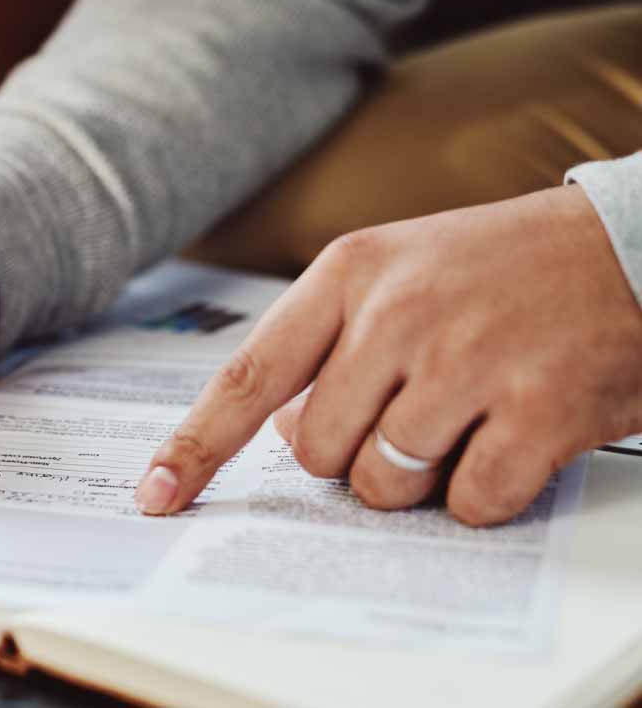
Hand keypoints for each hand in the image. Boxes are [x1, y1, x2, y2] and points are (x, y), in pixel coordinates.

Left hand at [139, 185, 641, 525]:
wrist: (633, 247)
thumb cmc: (503, 267)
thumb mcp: (399, 272)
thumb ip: (328, 345)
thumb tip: (276, 430)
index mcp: (350, 273)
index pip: (247, 376)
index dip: (195, 446)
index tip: (156, 494)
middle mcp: (399, 314)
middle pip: (315, 450)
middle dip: (352, 454)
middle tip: (411, 411)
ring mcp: (468, 362)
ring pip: (383, 483)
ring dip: (417, 476)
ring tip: (465, 417)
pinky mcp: (539, 412)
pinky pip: (469, 503)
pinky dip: (485, 492)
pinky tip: (512, 437)